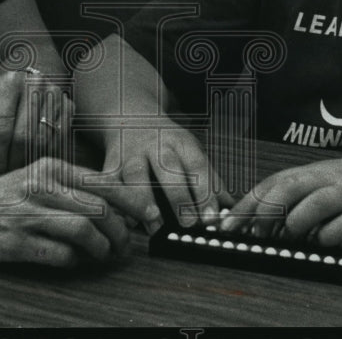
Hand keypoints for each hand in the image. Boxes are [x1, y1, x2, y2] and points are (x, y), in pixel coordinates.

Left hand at [0, 69, 72, 177]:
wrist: (29, 79)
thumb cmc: (3, 102)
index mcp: (9, 83)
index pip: (1, 127)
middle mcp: (35, 84)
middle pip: (24, 136)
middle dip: (12, 161)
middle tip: (5, 176)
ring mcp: (55, 95)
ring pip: (43, 141)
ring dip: (29, 161)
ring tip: (17, 169)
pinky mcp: (69, 106)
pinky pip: (59, 141)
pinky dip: (45, 155)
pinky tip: (35, 159)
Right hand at [0, 158, 147, 266]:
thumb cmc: (1, 196)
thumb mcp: (37, 178)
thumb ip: (71, 188)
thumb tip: (114, 208)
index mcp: (51, 168)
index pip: (103, 183)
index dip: (132, 202)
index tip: (148, 217)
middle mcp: (42, 186)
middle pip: (99, 208)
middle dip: (120, 231)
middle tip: (125, 246)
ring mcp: (29, 213)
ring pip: (84, 230)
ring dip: (101, 248)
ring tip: (103, 255)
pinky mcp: (17, 241)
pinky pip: (60, 254)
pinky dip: (75, 261)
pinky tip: (75, 260)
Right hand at [94, 120, 232, 234]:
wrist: (129, 115)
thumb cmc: (166, 142)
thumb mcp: (190, 151)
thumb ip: (210, 181)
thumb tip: (232, 210)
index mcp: (181, 143)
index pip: (197, 165)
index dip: (205, 192)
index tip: (212, 217)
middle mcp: (155, 145)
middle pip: (168, 167)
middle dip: (178, 195)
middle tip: (188, 224)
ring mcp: (130, 154)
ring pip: (135, 174)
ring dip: (144, 200)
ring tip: (154, 226)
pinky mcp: (109, 164)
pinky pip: (108, 183)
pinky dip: (113, 201)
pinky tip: (122, 220)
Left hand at [220, 155, 341, 245]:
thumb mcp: (332, 181)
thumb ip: (303, 194)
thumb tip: (265, 218)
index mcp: (317, 171)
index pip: (274, 182)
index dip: (249, 202)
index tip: (227, 222)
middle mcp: (331, 177)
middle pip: (289, 187)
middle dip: (264, 211)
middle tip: (250, 233)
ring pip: (315, 202)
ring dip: (297, 222)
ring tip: (291, 236)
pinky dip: (330, 234)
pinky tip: (325, 241)